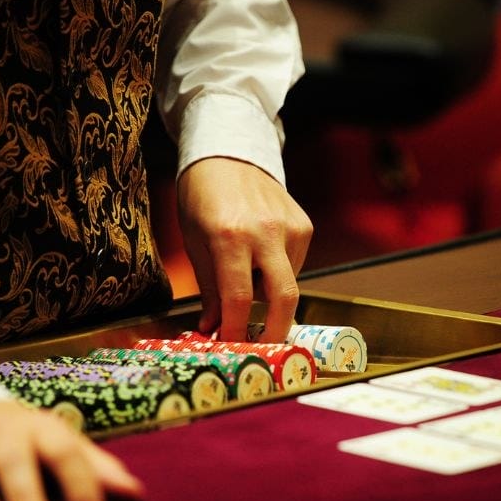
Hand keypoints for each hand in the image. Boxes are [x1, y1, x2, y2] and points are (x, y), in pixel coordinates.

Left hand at [177, 157, 312, 342]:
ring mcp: (291, 227)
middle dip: (276, 331)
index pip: (239, 298)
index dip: (236, 330)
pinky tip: (260, 252)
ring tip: (246, 270)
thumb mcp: (195, 242)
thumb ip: (209, 288)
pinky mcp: (305, 224)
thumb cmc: (202, 198)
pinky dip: (276, 271)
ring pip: (288, 281)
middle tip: (264, 348)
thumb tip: (213, 328)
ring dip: (268, 291)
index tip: (231, 347)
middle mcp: (266, 231)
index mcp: (230, 235)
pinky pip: (294, 264)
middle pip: (284, 298)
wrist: (228, 153)